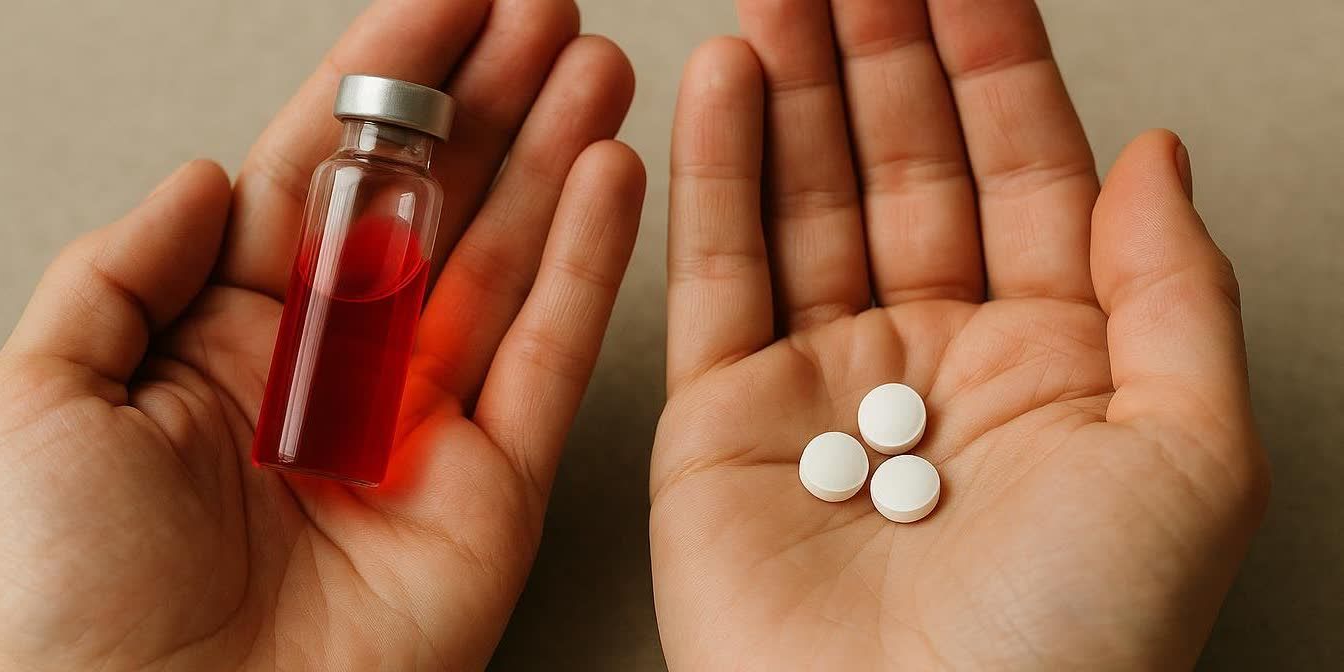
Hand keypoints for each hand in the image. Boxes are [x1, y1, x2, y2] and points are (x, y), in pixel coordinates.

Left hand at [0, 1, 643, 668]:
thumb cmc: (79, 601)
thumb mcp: (40, 398)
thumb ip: (123, 266)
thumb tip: (210, 172)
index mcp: (230, 332)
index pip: (322, 169)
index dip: (384, 77)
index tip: (446, 1)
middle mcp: (336, 366)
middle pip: (430, 198)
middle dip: (491, 97)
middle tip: (544, 13)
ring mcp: (422, 420)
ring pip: (505, 255)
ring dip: (556, 153)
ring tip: (597, 62)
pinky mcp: (493, 482)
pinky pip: (551, 352)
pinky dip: (590, 261)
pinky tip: (611, 174)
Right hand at [651, 1, 1266, 668]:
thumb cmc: (1070, 646)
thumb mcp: (1191, 457)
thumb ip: (1175, 289)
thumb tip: (1154, 155)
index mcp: (1059, 366)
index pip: (1023, 173)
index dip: (994, 67)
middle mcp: (937, 366)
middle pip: (903, 170)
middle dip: (879, 59)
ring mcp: (824, 387)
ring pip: (805, 203)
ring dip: (794, 94)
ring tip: (780, 0)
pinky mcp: (724, 419)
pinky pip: (716, 272)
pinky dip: (716, 173)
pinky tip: (724, 87)